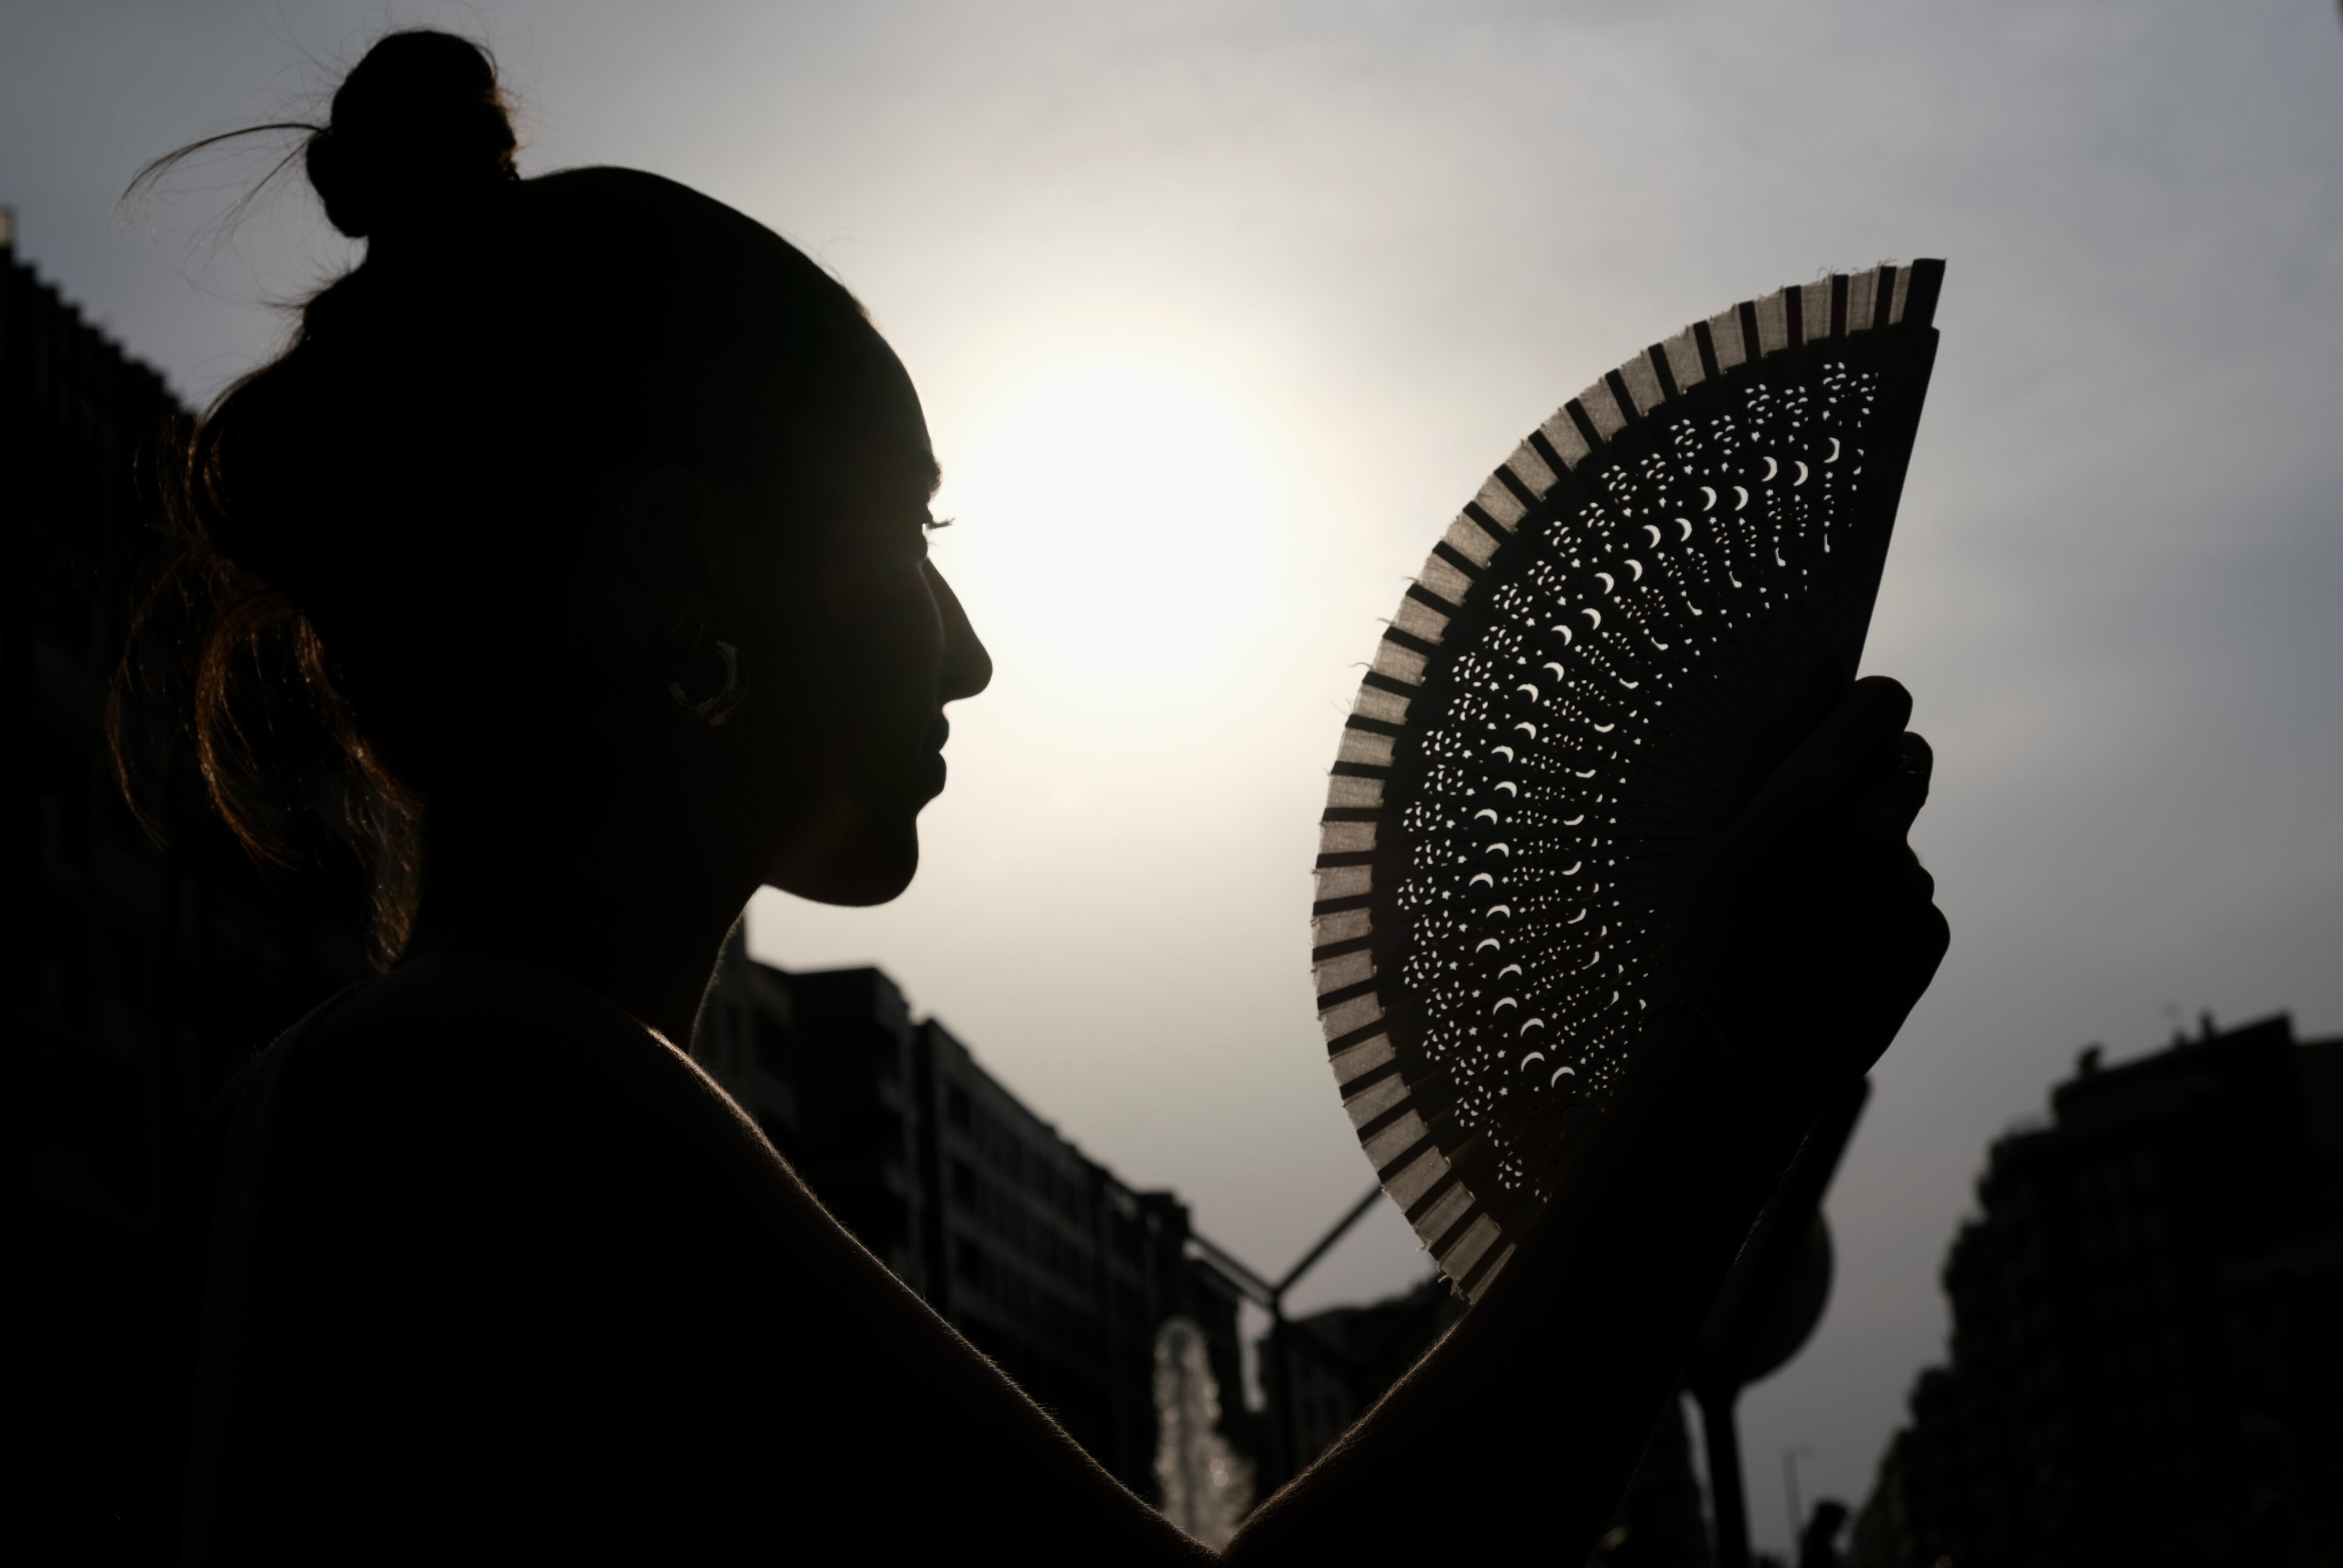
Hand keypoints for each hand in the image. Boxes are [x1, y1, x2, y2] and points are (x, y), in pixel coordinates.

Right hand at [1669, 674, 1949, 1107]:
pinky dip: (1879, 912)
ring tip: (1799, 910)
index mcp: (1822, 788)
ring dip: (1866, 853)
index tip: (1822, 742)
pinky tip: (1824, 949)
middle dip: (1869, 773)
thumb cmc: (1703, 940)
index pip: (1886, 700)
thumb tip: (1833, 659)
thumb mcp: (1718, 828)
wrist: (1731, 1066)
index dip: (1855, 713)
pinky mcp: (1930, 941)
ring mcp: (1914, 890)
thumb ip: (1780, 735)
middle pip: (1909, 759)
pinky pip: (1913, 901)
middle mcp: (1883, 830)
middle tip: (1806, 826)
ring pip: (1903, 837)